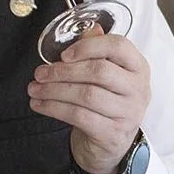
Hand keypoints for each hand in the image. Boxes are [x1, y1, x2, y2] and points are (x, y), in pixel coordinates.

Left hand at [28, 31, 150, 173]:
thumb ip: (98, 50)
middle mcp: (138, 89)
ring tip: (34, 89)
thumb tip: (88, 29)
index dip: (88, 47)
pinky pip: (79, 116)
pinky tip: (40, 104)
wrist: (112, 143)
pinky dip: (54, 108)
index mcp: (138, 67)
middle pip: (98, 71)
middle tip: (40, 73)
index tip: (64, 54)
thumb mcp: (107, 75)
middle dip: (63, 71)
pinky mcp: (112, 133)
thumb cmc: (107, 102)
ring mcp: (128, 113)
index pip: (118, 46)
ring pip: (86, 95)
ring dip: (54, 90)